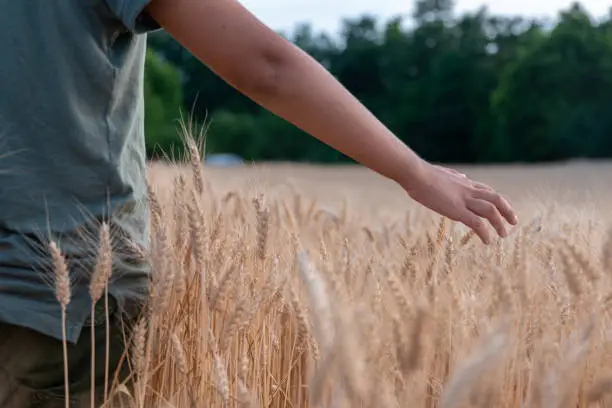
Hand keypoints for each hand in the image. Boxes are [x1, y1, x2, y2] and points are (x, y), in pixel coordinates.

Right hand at [403, 162, 517, 244]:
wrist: (416, 174)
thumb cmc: (423, 174)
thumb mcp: (443, 173)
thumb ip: (455, 176)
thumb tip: (463, 177)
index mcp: (464, 183)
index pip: (487, 191)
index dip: (497, 200)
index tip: (502, 208)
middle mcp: (468, 190)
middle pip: (496, 199)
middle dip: (507, 210)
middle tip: (514, 222)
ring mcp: (463, 200)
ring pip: (490, 211)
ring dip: (500, 223)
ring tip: (504, 235)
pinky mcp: (456, 210)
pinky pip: (476, 223)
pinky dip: (484, 233)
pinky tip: (487, 241)